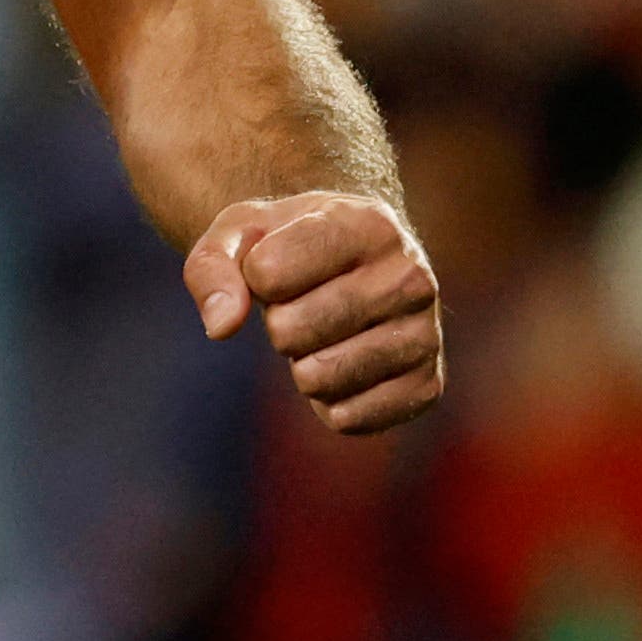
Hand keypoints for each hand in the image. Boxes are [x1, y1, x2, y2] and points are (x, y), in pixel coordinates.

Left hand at [185, 191, 442, 433]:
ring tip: (324, 334)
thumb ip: (212, 268)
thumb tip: (221, 326)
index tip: (277, 263)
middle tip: (301, 305)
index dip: (254, 276)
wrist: (354, 264)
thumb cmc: (288, 245)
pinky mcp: (428, 385)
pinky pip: (350, 418)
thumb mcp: (239, 234)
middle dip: (277, 324)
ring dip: (302, 364)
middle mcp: (410, 276)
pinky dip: (328, 403)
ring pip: (320, 378)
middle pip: (291, 331)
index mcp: (367, 223)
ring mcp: (426, 333)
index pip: (268, 272)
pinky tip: (343, 368)